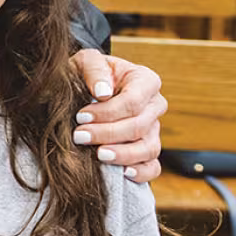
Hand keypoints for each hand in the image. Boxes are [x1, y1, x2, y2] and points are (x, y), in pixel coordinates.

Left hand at [69, 50, 164, 181]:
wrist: (85, 87)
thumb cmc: (87, 73)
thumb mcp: (86, 61)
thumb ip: (94, 70)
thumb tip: (102, 93)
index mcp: (145, 80)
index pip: (133, 101)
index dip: (107, 112)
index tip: (81, 116)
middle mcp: (155, 105)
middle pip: (139, 126)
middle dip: (108, 134)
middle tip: (80, 137)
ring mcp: (154, 129)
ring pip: (149, 148)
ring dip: (123, 154)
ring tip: (98, 155)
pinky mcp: (149, 149)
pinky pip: (153, 166)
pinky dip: (141, 172)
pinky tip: (123, 173)